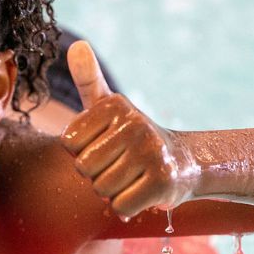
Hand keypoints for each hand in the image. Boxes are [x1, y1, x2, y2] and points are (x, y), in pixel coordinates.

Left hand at [60, 41, 197, 219]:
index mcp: (114, 105)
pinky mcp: (163, 182)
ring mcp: (151, 152)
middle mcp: (134, 124)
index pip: (69, 144)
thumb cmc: (133, 137)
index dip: (82, 152)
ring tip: (131, 178)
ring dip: (112, 192)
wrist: (184, 163)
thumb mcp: (108, 107)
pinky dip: (127, 208)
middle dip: (97, 174)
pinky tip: (141, 193)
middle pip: (84, 168)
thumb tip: (77, 45)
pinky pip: (121, 207)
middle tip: (120, 165)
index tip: (105, 145)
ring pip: (101, 189)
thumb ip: (88, 79)